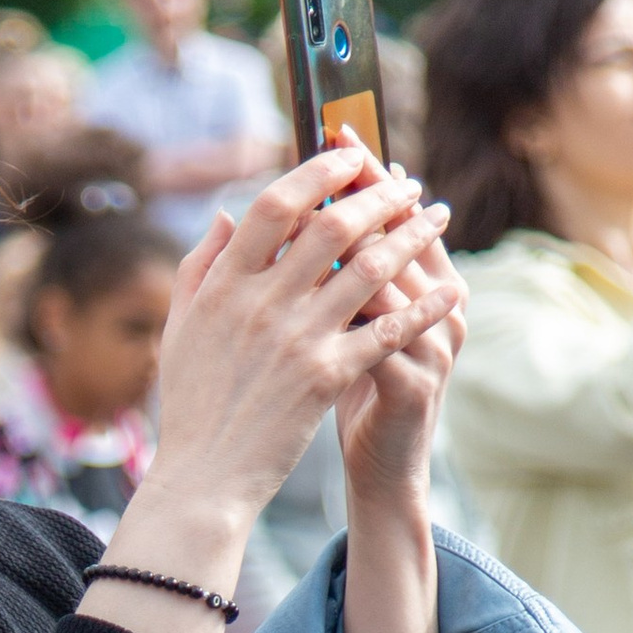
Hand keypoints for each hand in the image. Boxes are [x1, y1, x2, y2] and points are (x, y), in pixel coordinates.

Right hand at [151, 137, 461, 532]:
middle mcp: (261, 303)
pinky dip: (424, 305)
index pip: (275, 205)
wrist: (204, 475)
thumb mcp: (180, 327)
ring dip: (412, 236)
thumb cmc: (191, 402)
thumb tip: (225, 213)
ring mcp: (296, 338)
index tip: (346, 156)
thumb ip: (200, 265)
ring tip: (437, 217)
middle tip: (408, 183)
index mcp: (222, 284)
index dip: (316, 173)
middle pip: (332, 226)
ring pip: (369, 269)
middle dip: (378, 195)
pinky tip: (452, 289)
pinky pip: (388, 330)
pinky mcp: (326, 376)